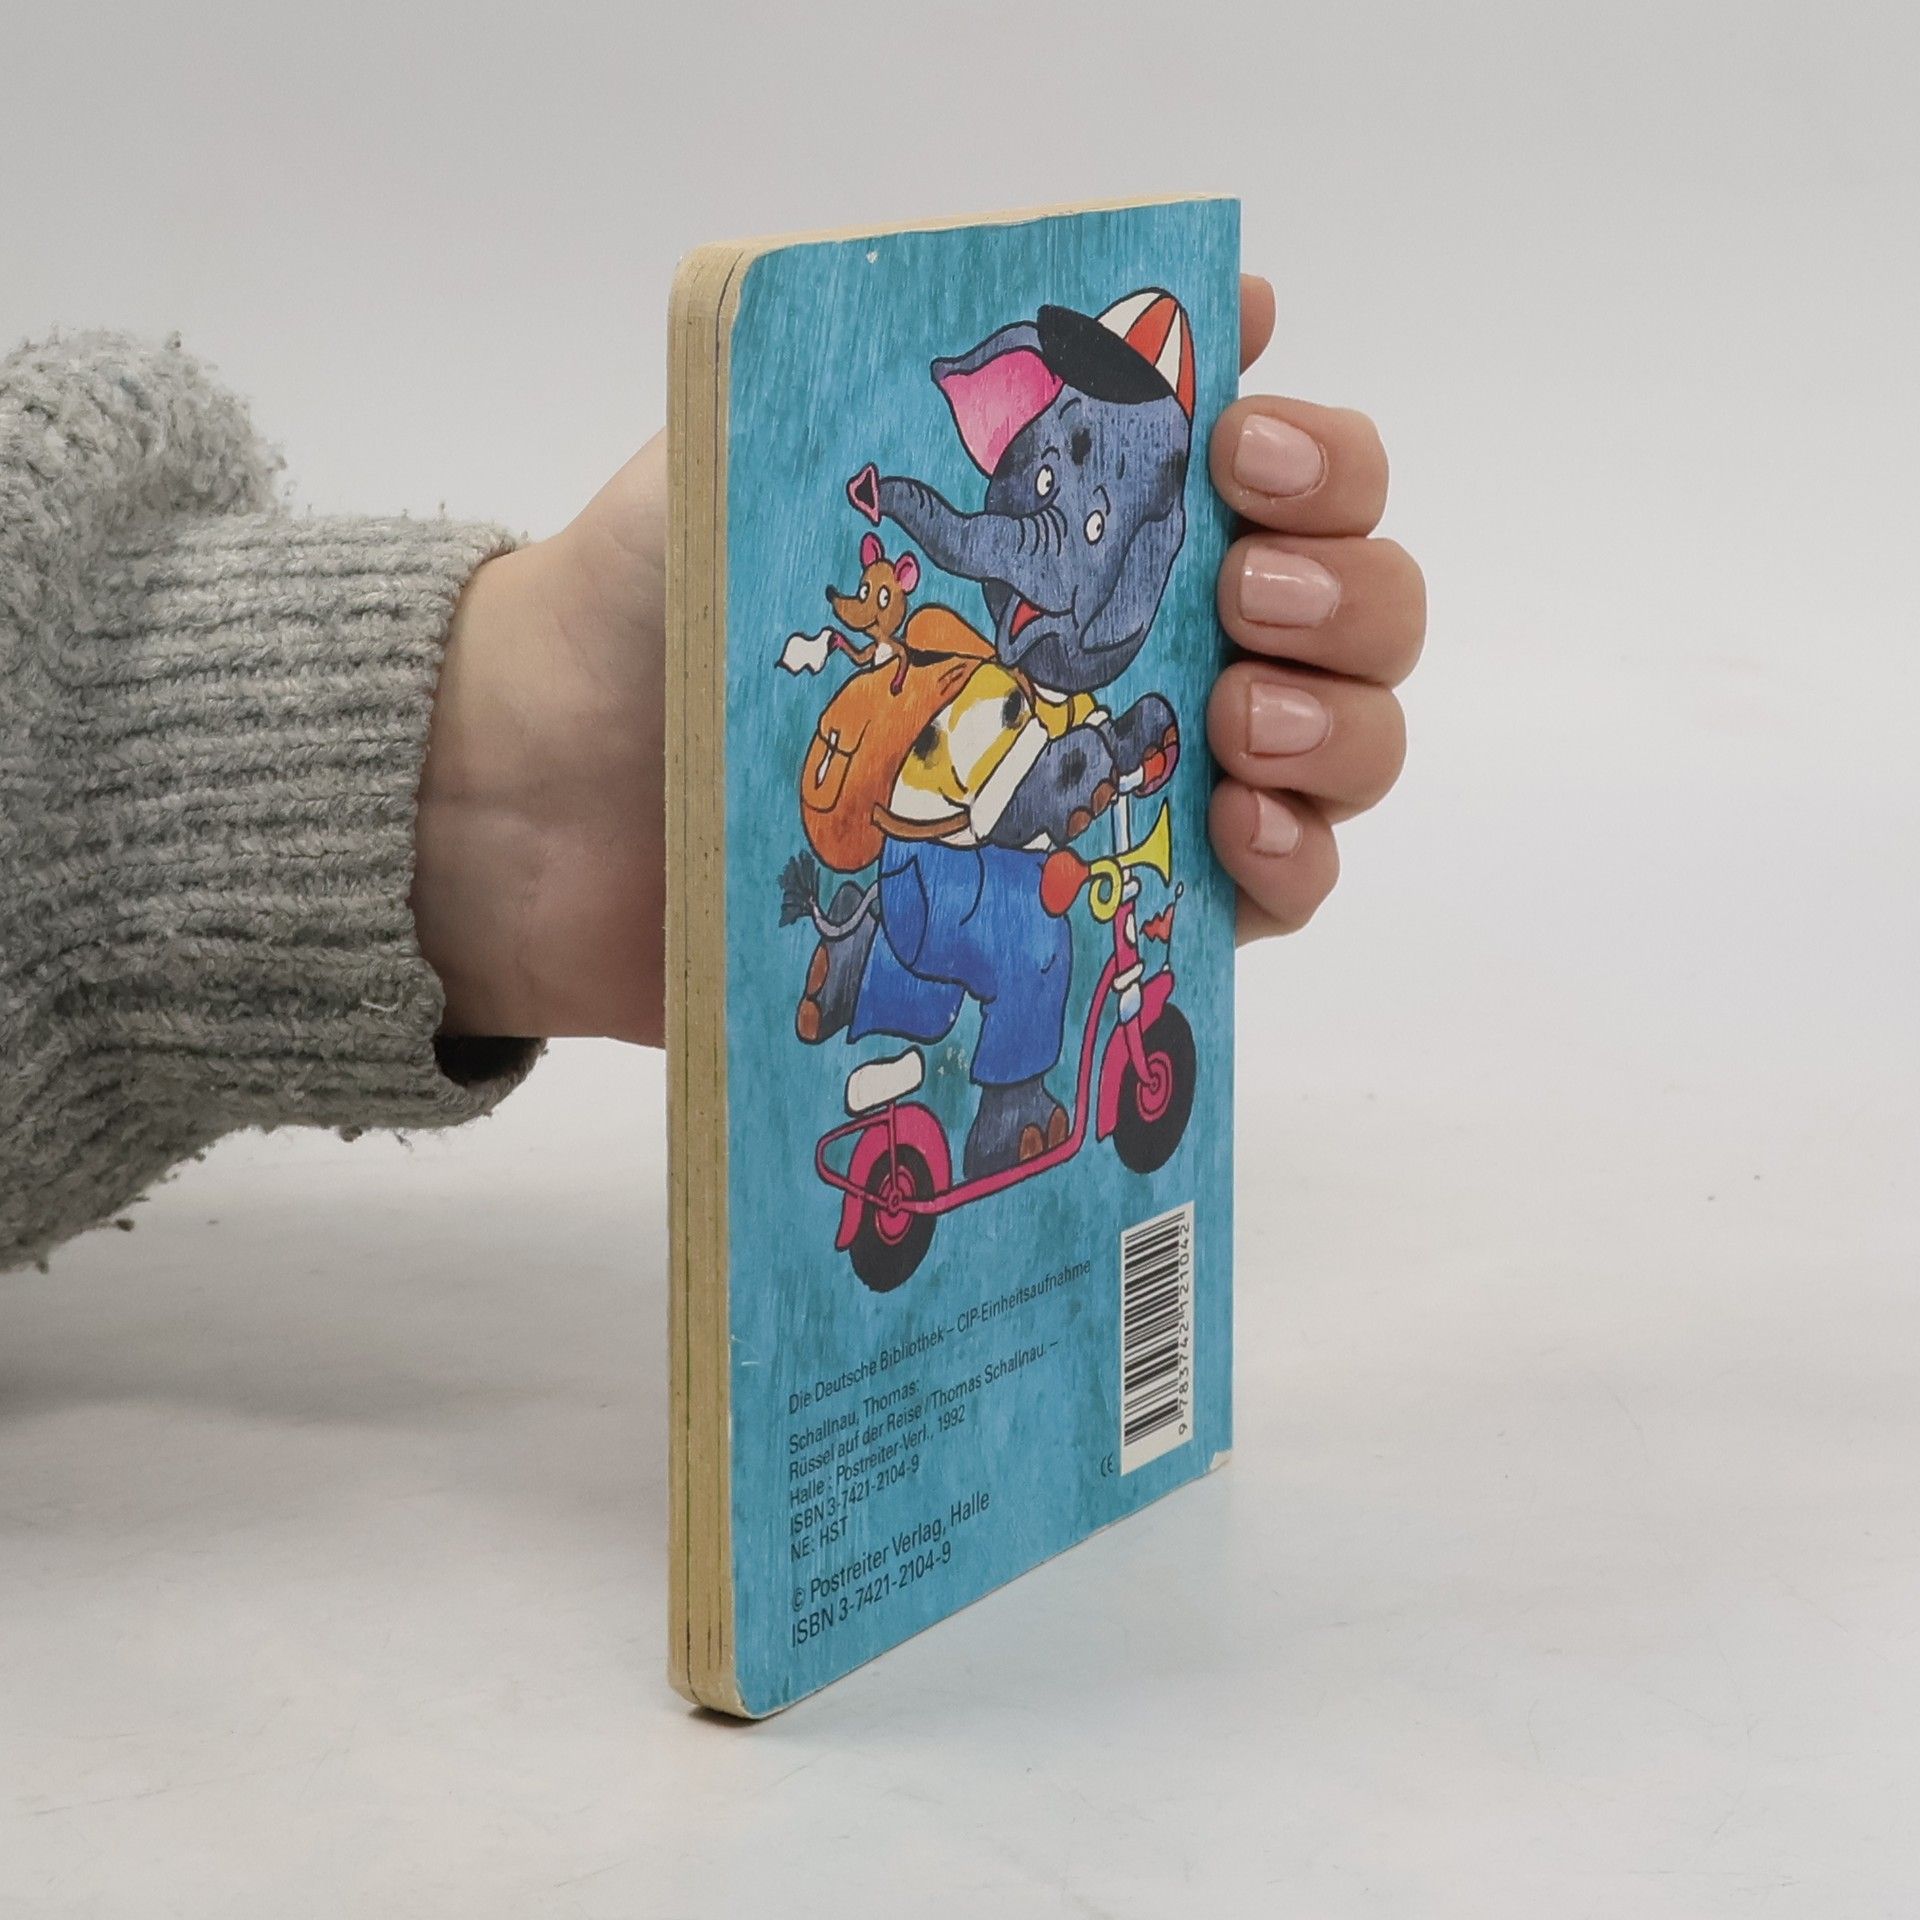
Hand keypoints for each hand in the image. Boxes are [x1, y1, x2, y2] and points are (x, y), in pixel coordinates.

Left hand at [410, 271, 1422, 1042]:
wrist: (542, 799)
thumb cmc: (653, 606)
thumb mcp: (789, 435)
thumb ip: (984, 368)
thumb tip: (1221, 293)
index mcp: (1078, 529)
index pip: (1283, 479)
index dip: (1319, 463)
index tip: (1244, 465)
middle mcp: (1131, 648)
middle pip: (1346, 612)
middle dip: (1347, 595)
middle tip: (1249, 601)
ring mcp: (1125, 781)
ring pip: (1336, 749)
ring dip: (1341, 728)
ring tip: (1241, 727)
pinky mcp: (1099, 901)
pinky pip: (1265, 896)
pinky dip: (1295, 864)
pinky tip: (1242, 840)